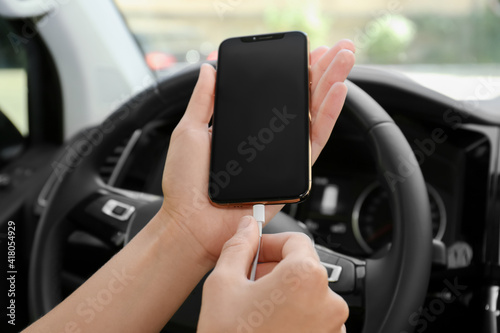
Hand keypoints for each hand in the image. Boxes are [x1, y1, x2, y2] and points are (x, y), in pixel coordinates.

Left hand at [160, 41, 354, 264]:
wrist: (192, 223)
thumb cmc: (186, 184)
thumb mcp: (189, 130)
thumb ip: (204, 100)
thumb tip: (208, 69)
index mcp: (245, 127)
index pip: (276, 93)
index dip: (293, 71)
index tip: (305, 51)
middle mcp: (268, 139)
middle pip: (300, 100)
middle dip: (321, 71)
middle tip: (336, 48)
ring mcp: (282, 156)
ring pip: (313, 116)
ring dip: (331, 85)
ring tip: (343, 59)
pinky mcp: (292, 173)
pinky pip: (315, 142)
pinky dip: (328, 116)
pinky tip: (337, 92)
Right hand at [197, 216, 347, 331]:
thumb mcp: (223, 284)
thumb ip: (238, 246)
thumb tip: (246, 227)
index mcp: (306, 277)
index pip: (296, 240)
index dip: (270, 242)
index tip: (255, 250)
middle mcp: (329, 302)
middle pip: (303, 267)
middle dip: (274, 268)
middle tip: (248, 280)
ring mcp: (332, 328)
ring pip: (308, 294)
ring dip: (284, 292)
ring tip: (255, 307)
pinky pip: (313, 318)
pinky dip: (294, 314)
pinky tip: (268, 324)